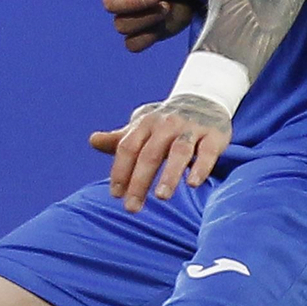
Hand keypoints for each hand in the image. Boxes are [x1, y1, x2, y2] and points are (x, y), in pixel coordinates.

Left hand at [89, 95, 231, 209]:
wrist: (204, 97)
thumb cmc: (165, 120)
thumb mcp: (142, 125)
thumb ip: (119, 138)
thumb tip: (92, 141)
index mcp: (145, 123)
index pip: (128, 148)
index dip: (120, 171)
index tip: (116, 195)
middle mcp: (167, 124)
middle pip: (150, 154)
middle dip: (139, 182)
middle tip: (132, 208)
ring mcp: (191, 129)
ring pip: (179, 152)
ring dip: (170, 174)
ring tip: (161, 197)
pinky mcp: (214, 135)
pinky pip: (207, 152)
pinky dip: (200, 167)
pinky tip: (193, 184)